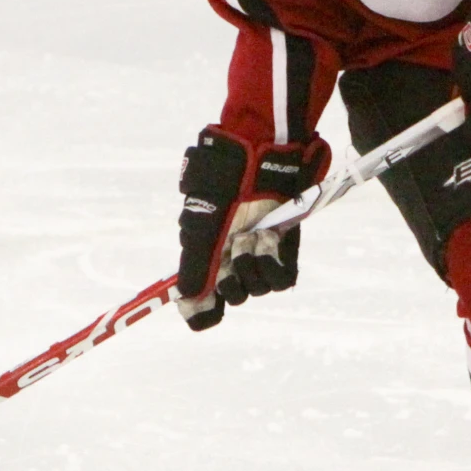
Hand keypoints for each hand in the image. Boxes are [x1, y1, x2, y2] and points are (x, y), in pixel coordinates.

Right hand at [174, 127, 331, 330]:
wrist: (260, 159)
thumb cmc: (224, 188)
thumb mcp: (202, 228)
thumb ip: (195, 267)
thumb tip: (186, 301)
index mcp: (205, 257)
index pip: (203, 301)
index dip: (204, 311)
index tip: (209, 307)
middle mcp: (232, 260)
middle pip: (234, 296)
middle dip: (233, 276)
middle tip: (233, 244)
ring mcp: (259, 256)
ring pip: (258, 289)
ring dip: (254, 263)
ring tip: (253, 233)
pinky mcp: (285, 251)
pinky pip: (282, 280)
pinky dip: (273, 262)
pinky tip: (268, 237)